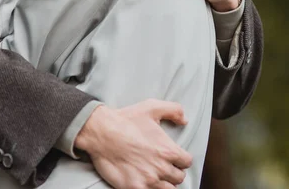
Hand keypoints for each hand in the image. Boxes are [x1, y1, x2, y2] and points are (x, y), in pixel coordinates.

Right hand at [75, 100, 191, 188]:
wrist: (102, 132)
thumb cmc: (126, 120)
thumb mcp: (151, 107)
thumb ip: (173, 110)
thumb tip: (185, 120)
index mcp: (168, 150)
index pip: (187, 162)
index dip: (181, 158)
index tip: (174, 157)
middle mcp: (161, 168)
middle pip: (179, 177)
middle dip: (173, 171)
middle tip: (163, 166)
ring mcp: (149, 180)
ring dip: (164, 183)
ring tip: (156, 176)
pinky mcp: (136, 188)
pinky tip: (145, 182)